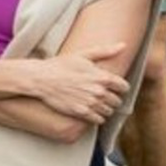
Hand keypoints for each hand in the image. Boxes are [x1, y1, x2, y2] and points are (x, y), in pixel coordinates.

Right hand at [17, 40, 133, 128]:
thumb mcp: (82, 55)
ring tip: (98, 105)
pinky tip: (92, 112)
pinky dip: (98, 118)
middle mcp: (99, 91)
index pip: (124, 87)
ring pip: (109, 111)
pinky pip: (99, 120)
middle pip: (117, 101)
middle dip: (113, 99)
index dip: (121, 87)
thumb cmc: (60, 65)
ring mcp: (90, 103)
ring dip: (106, 109)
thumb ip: (105, 51)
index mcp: (102, 77)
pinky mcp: (81, 112)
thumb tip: (123, 45)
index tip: (115, 88)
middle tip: (105, 97)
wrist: (41, 79)